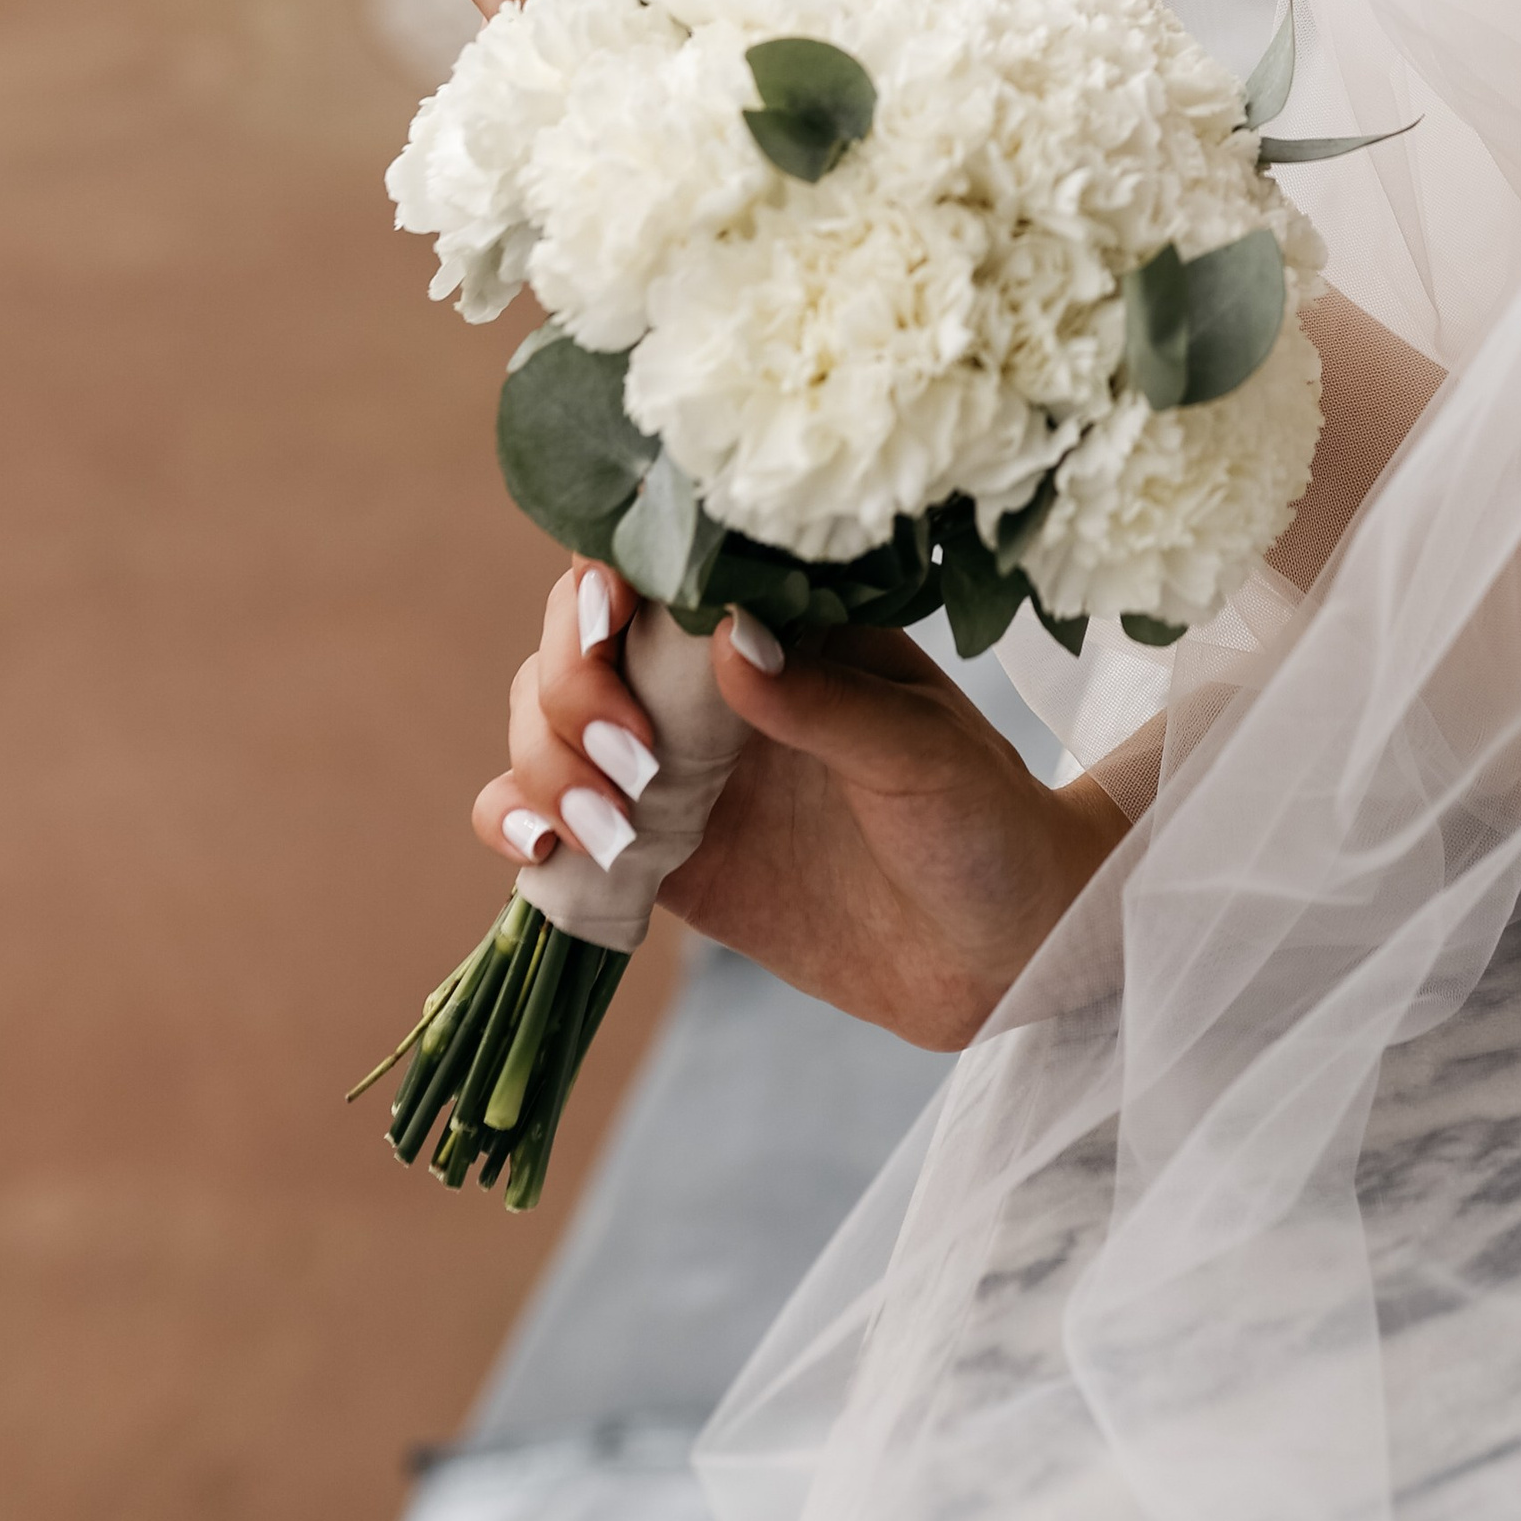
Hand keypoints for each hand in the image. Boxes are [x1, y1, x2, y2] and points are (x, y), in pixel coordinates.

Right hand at [475, 568, 1128, 1048]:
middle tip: (634, 760)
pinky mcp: (655, 859)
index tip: (609, 622)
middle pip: (573, 647)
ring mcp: (672, 772)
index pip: (654, 568)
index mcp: (777, 628)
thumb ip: (825, 703)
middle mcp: (707, 688)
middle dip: (569, 691)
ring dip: (542, 764)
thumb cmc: (984, 821)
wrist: (1002, 952)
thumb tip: (731, 634)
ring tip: (607, 826)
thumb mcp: (923, 754)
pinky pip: (551, 826)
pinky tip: (546, 853)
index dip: (603, 581)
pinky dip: (518, 827)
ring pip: (543, 729)